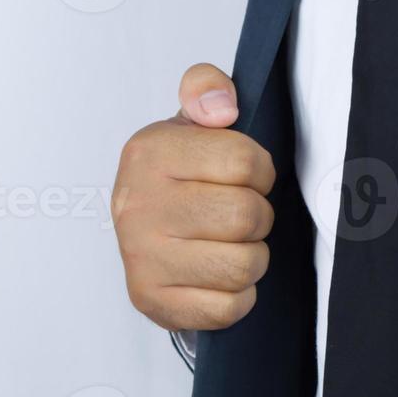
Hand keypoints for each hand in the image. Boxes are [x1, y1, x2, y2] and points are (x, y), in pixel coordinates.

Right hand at [112, 64, 275, 330]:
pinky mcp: (151, 301)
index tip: (242, 176)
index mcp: (149, 152)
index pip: (245, 161)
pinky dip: (236, 296)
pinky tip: (216, 277)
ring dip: (250, 257)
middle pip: (247, 216)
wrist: (144, 234)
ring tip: (228, 245)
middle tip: (237, 215)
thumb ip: (206, 88)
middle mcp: (138, 205)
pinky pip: (228, 307)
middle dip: (257, 216)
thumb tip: (221, 107)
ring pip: (243, 265)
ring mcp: (141, 258)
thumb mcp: (192, 123)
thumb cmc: (179, 178)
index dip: (259, 171)